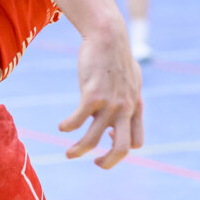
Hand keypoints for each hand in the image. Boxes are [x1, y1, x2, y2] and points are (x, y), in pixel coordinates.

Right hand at [59, 28, 142, 168]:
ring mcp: (109, 103)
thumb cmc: (117, 58)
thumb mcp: (132, 80)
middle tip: (96, 163)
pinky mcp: (92, 95)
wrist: (108, 36)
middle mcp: (125, 109)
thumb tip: (123, 115)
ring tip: (69, 154)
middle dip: (108, 163)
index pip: (137, 142)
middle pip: (122, 149)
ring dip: (78, 151)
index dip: (121, 148)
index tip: (106, 140)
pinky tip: (62, 126)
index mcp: (135, 107)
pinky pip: (78, 121)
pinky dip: (68, 127)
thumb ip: (129, 98)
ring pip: (92, 140)